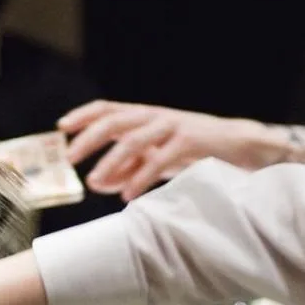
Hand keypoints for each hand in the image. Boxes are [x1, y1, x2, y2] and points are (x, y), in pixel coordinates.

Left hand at [59, 100, 285, 200]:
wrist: (244, 147)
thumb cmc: (195, 152)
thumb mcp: (156, 159)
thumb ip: (127, 169)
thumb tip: (95, 182)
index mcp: (146, 116)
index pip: (108, 109)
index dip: (84, 115)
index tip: (61, 127)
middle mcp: (157, 116)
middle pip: (114, 121)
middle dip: (89, 139)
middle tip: (69, 159)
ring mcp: (174, 126)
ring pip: (133, 140)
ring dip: (110, 162)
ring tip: (93, 181)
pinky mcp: (191, 141)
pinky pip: (159, 159)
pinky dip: (140, 178)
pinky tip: (127, 195)